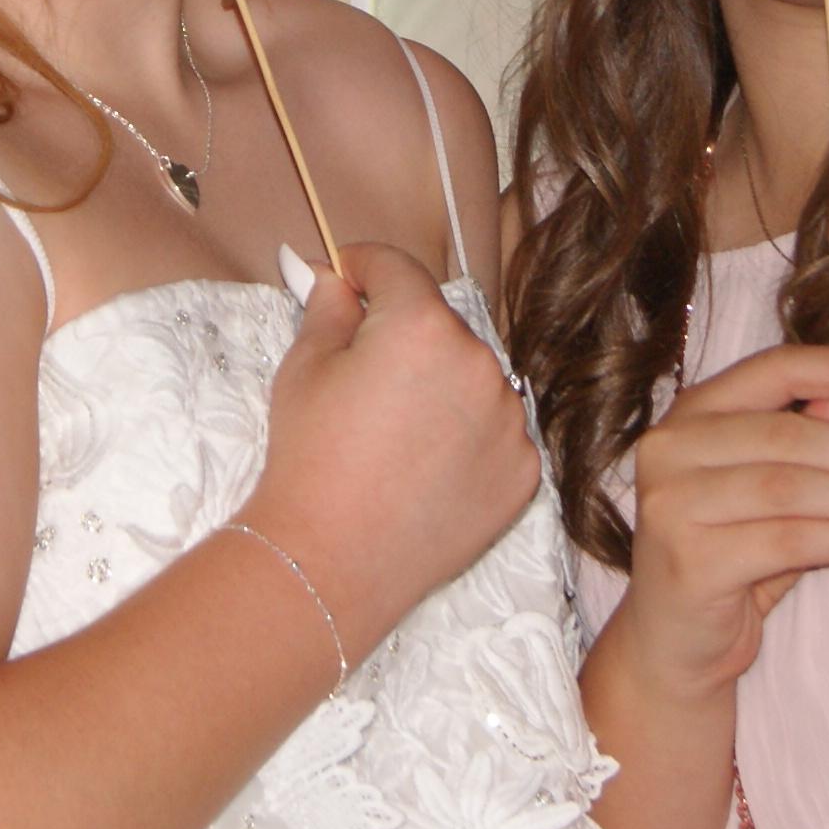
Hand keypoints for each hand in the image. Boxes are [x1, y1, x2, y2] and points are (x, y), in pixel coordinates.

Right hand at [245, 241, 542, 650]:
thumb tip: (333, 278)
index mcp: (422, 325)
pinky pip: (496, 433)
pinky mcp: (524, 472)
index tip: (346, 280)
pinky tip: (426, 468)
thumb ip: (328, 308)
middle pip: (439, 327)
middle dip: (403, 338)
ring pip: (474, 379)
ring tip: (396, 435)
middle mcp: (480, 362)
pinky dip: (468, 439)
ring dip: (443, 388)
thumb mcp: (304, 368)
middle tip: (362, 379)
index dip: (364, 267)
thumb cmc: (310, 459)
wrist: (331, 560)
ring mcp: (510, 420)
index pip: (398, 268)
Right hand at [601, 342, 828, 703]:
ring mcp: (673, 504)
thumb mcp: (776, 491)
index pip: (774, 368)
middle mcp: (671, 448)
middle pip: (791, 436)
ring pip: (793, 489)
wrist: (677, 645)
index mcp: (692, 413)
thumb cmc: (733, 558)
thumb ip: (810, 441)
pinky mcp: (691, 560)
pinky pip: (791, 540)